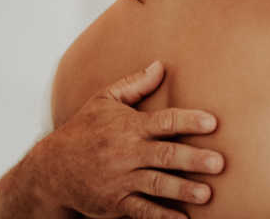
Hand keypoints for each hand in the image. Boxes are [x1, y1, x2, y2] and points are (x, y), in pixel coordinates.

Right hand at [32, 60, 223, 218]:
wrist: (51, 169)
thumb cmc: (84, 129)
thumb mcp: (104, 100)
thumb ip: (135, 84)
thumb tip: (161, 65)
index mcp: (129, 126)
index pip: (164, 121)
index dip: (188, 121)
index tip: (212, 123)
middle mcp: (127, 153)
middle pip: (165, 154)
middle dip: (193, 159)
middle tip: (219, 163)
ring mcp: (121, 179)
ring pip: (156, 184)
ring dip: (182, 190)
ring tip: (206, 194)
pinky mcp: (115, 202)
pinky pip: (141, 210)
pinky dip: (161, 216)